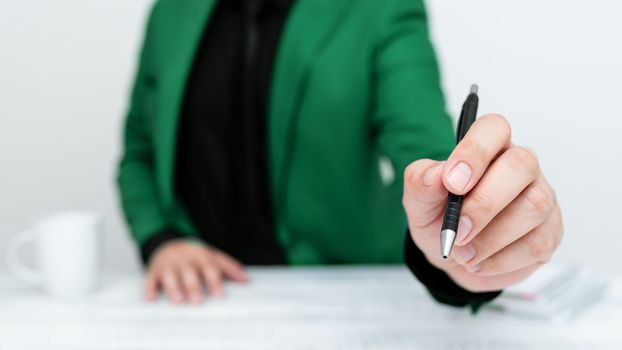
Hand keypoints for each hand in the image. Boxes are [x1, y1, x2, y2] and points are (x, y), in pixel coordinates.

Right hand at [145, 240, 247, 303]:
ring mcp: (168, 264)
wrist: (168, 244)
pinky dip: (150, 288)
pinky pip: (150, 279)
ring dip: (174, 288)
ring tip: (179, 301)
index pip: (208, 267)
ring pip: (170, 275)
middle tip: (198, 301)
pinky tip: (151, 298)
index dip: (214, 281)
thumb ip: (229, 267)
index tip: (220, 295)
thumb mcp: (212, 256)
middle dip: (194, 286)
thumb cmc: (195, 256)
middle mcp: (184, 259)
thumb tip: (246, 280)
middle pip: (189, 272)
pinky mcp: (154, 270)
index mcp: (200, 255)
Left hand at [403, 114, 562, 291]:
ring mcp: (541, 197)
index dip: (475, 151)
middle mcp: (521, 166)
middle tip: (456, 230)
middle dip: (485, 203)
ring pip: (534, 206)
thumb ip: (421, 183)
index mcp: (488, 147)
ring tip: (462, 253)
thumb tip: (437, 176)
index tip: (452, 182)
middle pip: (521, 165)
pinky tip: (478, 262)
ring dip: (491, 237)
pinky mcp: (549, 232)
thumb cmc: (439, 218)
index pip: (494, 128)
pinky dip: (500, 259)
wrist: (453, 257)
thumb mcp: (419, 201)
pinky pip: (536, 244)